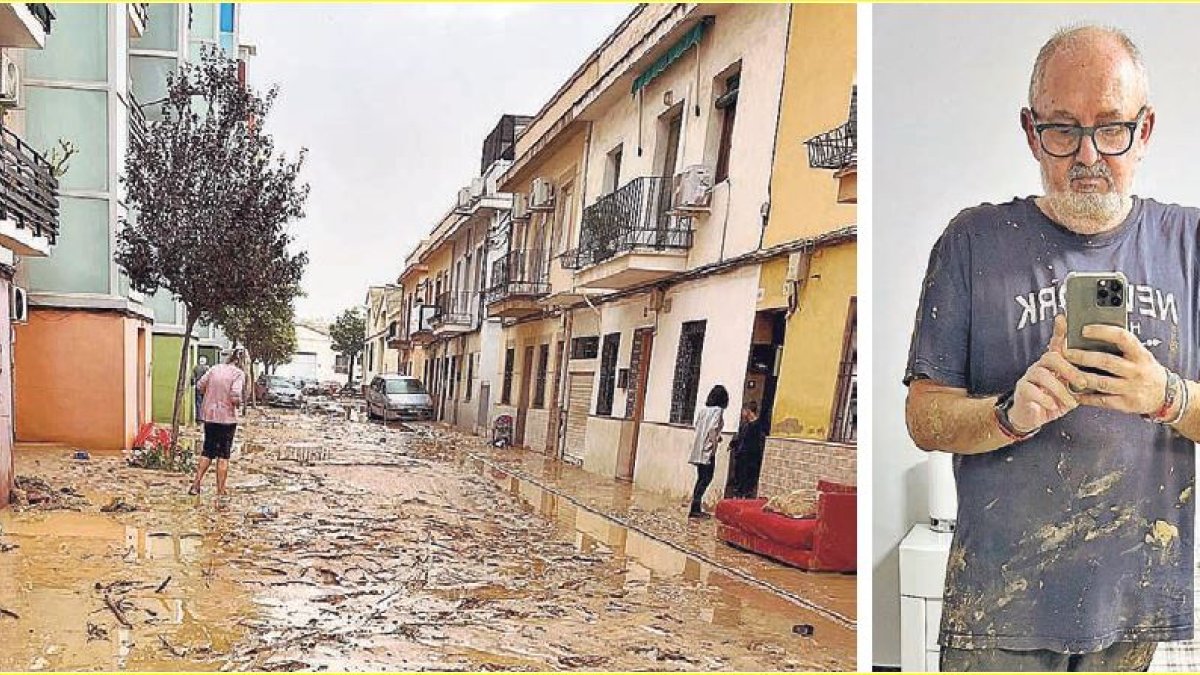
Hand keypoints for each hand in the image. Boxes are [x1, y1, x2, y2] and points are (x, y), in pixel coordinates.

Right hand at [1007, 315, 1084, 432]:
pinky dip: (1045, 399)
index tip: (1064, 318)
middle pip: (1052, 357)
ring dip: (1060, 389)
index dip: (1060, 330)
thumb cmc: (1056, 400)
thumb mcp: (1072, 388)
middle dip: (1069, 369)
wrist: (1032, 416)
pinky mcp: (1022, 390)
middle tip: (1082, 383)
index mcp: (1055, 363)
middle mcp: (1041, 366)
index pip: (1058, 342)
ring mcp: (1030, 377)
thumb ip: (1082, 377)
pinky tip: (1053, 405)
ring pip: (1042, 374)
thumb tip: (1102, 370)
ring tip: (1070, 401)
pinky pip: (1031, 390)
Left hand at [1064, 324, 1167, 414]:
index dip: (1103, 332)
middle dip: (1083, 357)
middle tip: (1066, 352)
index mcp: (1140, 354)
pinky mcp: (1126, 404)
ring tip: (1064, 371)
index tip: (1084, 329)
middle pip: (1106, 362)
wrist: (1166, 396)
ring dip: (1080, 377)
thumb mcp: (1141, 355)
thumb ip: (1122, 347)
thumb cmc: (1145, 369)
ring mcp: (1132, 388)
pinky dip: (1086, 396)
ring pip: (1101, 382)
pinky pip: (1102, 400)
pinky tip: (1073, 391)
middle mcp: (1137, 371)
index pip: (1122, 338)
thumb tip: (1092, 333)